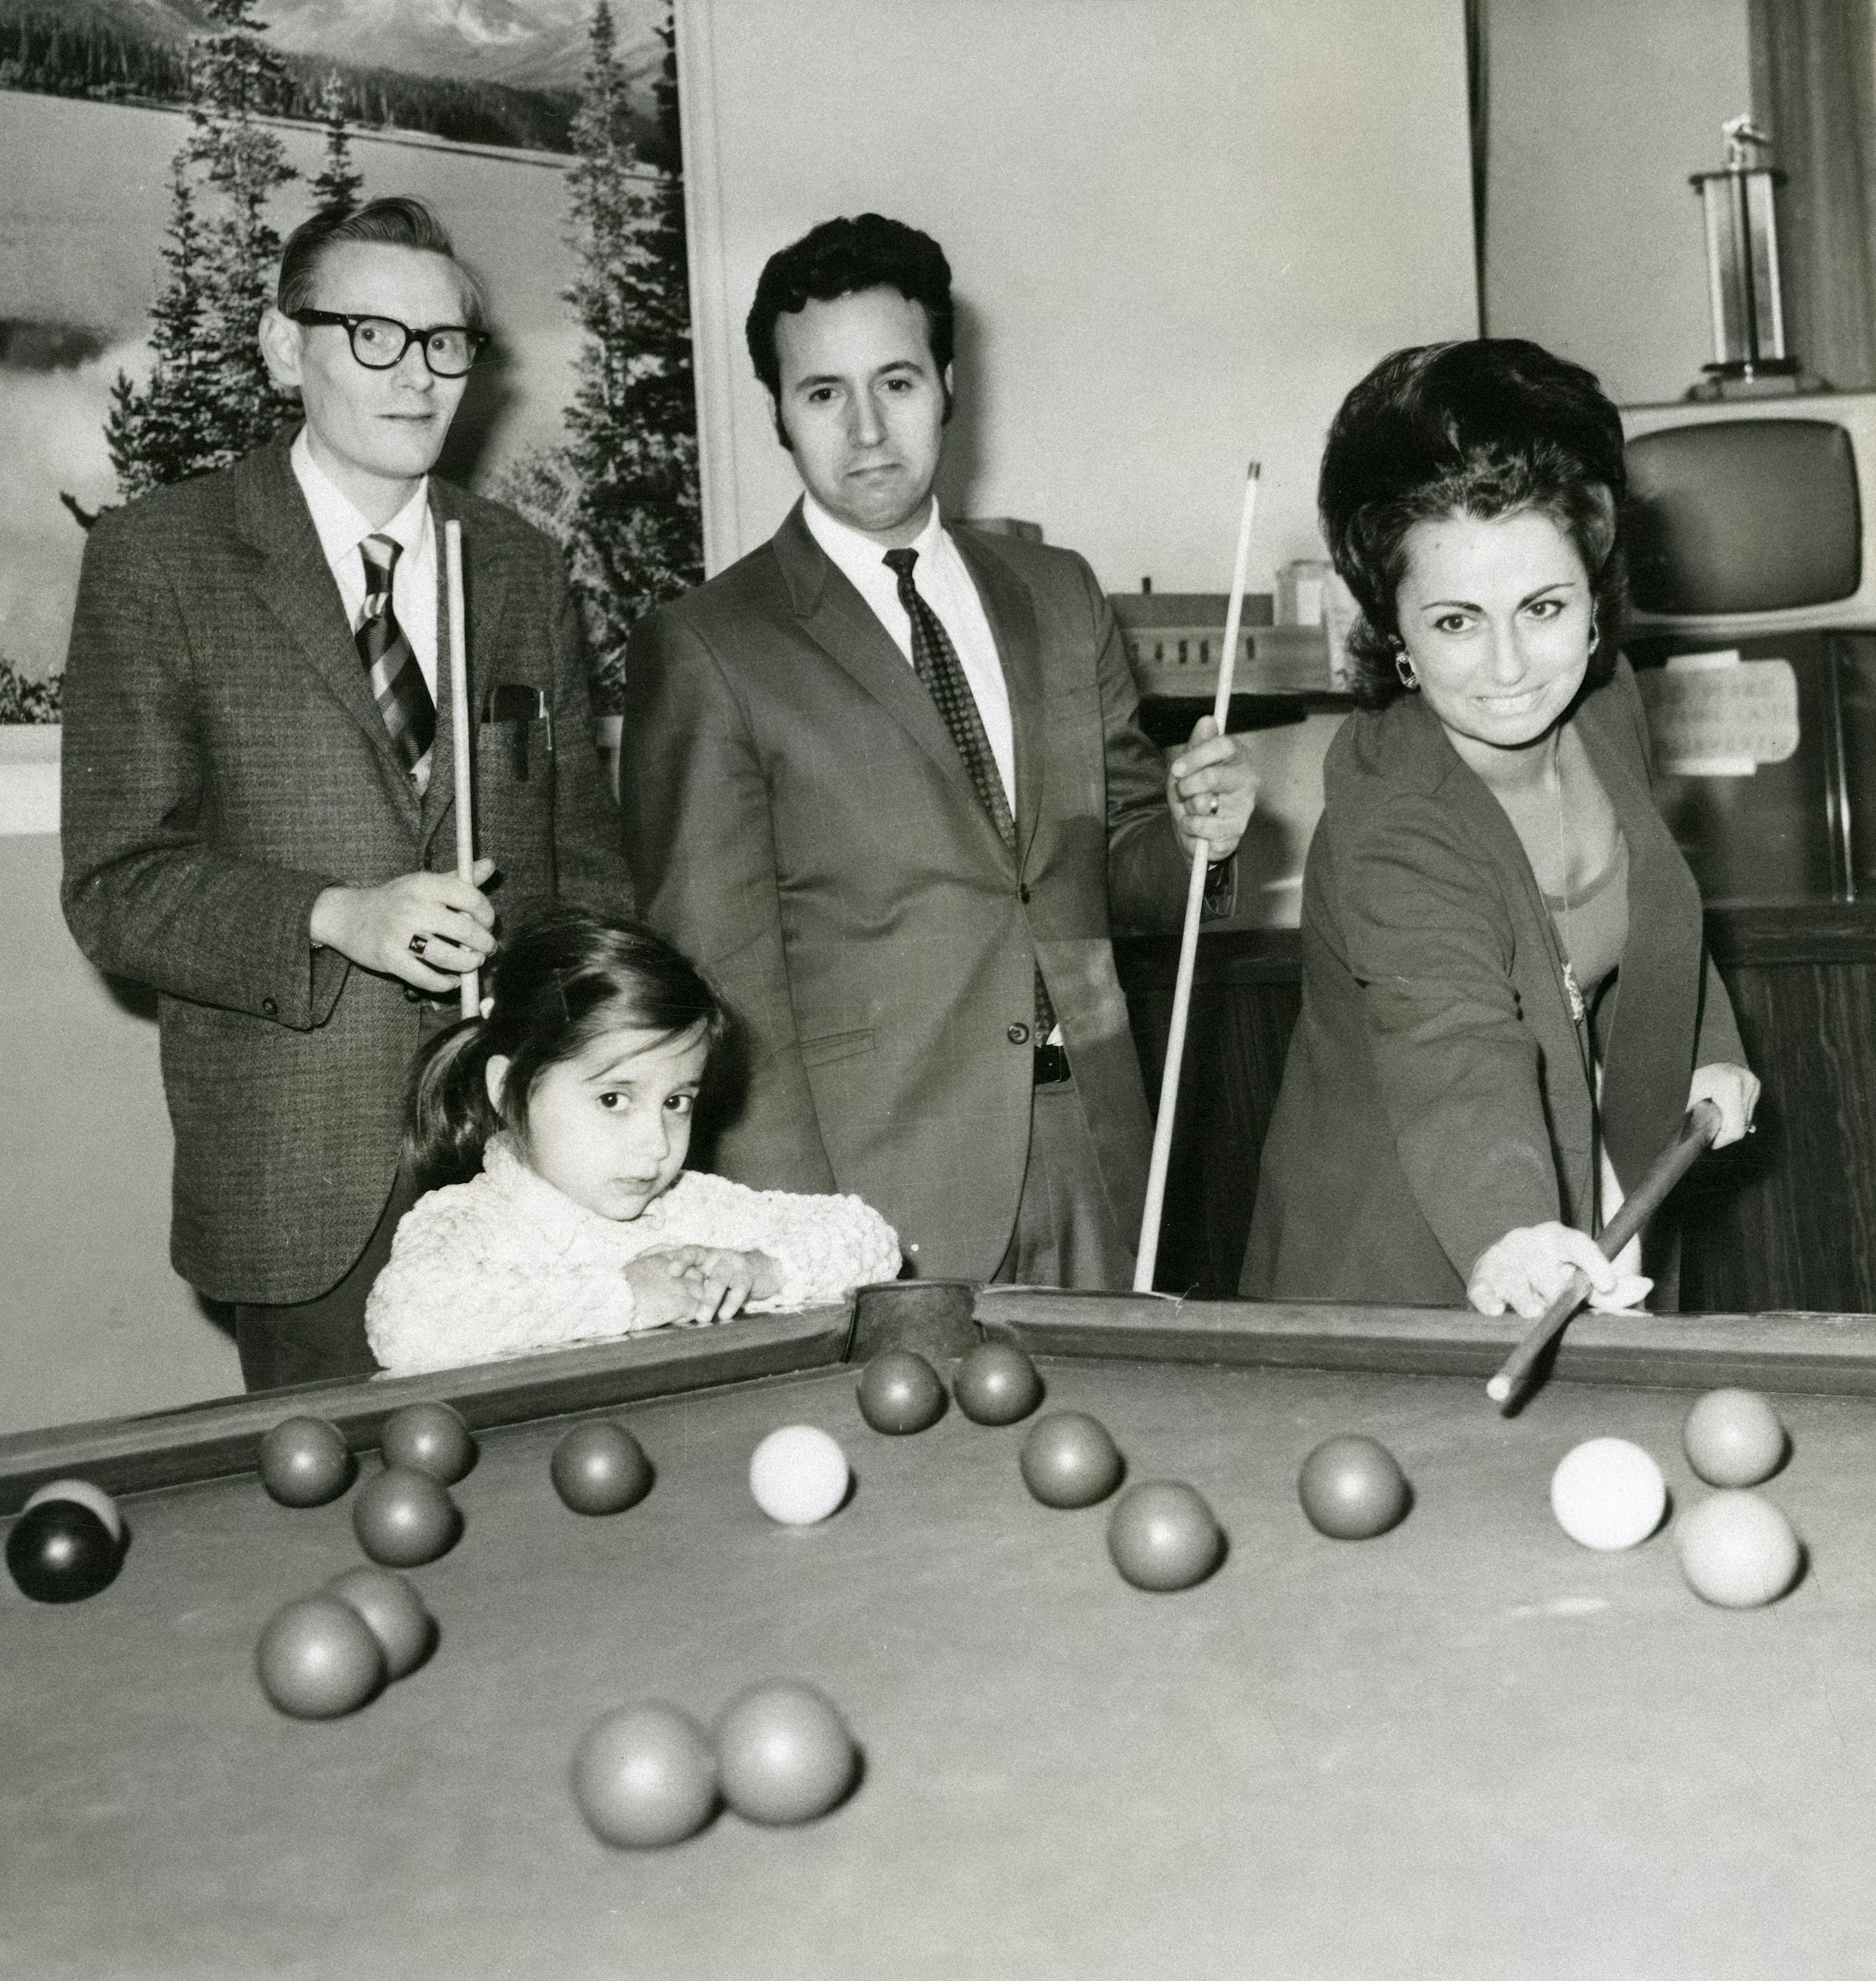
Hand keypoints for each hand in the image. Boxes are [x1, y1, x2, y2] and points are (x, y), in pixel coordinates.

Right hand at [310, 857, 496, 991]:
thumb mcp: (422, 882)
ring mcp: (400, 934)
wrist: (347, 916)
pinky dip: (445, 983)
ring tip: (473, 963)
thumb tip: (490, 865)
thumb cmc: (394, 899)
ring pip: (448, 957)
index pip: (470, 897)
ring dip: (468, 964)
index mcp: (424, 884)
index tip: (488, 923)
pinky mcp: (390, 958)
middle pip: (465, 930)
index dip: (487, 914)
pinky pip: (426, 977)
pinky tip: (451, 980)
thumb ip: (458, 878)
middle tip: (487, 948)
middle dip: (484, 944)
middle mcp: (413, 907)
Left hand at [624, 1247, 782, 1328]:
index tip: (671, 1271)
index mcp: (706, 1255)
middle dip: (686, 1271)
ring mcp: (734, 1265)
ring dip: (711, 1299)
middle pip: (703, 1263)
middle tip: (677, 1290)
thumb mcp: (708, 1275)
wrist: (762, 1271)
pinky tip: (724, 1315)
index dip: (680, 1259)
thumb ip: (691, 1283)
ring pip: (720, 1279)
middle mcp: (718, 1257)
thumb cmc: (726, 1276)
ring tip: (702, 1318)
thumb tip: (662, 1301)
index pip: (690, 1252)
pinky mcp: (748, 1277)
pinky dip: (731, 1303)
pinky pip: (739, 1290)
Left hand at [1167, 716, 1256, 863]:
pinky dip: (1190, 826)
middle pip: (1212, 777)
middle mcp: (1247, 778)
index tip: (1177, 768)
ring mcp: (1245, 805)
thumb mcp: (1190, 763)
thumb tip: (1207, 720)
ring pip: (1204, 803)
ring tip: (1192, 808)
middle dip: (1186, 786)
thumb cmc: (1195, 789)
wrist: (1195, 826)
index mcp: (1238, 756)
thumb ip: (1198, 743)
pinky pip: (1203, 826)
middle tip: (1182, 790)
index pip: (1224, 745)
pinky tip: (1195, 824)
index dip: (1196, 756)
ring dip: (1187, 807)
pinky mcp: (1237, 829)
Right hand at [1467, 1221, 1651, 1320]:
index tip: (1607, 1284)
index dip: (1593, 1262)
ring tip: (1533, 1313)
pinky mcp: (1481, 1280)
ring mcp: (1503, 1261)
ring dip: (1525, 1300)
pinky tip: (1495, 1311)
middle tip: (1564, 1311)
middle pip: (1545, 1271)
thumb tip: (1645, 1286)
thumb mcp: (1580, 1276)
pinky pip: (1481, 1290)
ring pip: (1515, 1281)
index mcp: (1556, 1239)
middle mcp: (1528, 1245)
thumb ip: (1611, 1290)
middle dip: (1555, 1292)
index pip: (1577, 1244)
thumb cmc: (1551, 1272)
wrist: (1503, 1259)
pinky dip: (1488, 1301)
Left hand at [1689, 1061, 1759, 1148]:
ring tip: (1714, 1115)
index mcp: (1730, 1086)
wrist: (1700, 1057)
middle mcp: (1746, 1082)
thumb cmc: (1691, 1080)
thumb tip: (1704, 1143)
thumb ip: (1700, 1121)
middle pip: (1742, 1126)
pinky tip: (1724, 1111)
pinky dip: (1736, 1115)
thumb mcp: (1691, 1101)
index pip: (1736, 1129)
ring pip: (1746, 1120)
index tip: (1710, 1141)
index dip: (1721, 1140)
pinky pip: (1748, 1110)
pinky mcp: (1755, 1084)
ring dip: (1730, 1123)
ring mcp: (1753, 1082)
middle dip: (1724, 1131)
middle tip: (1708, 1129)